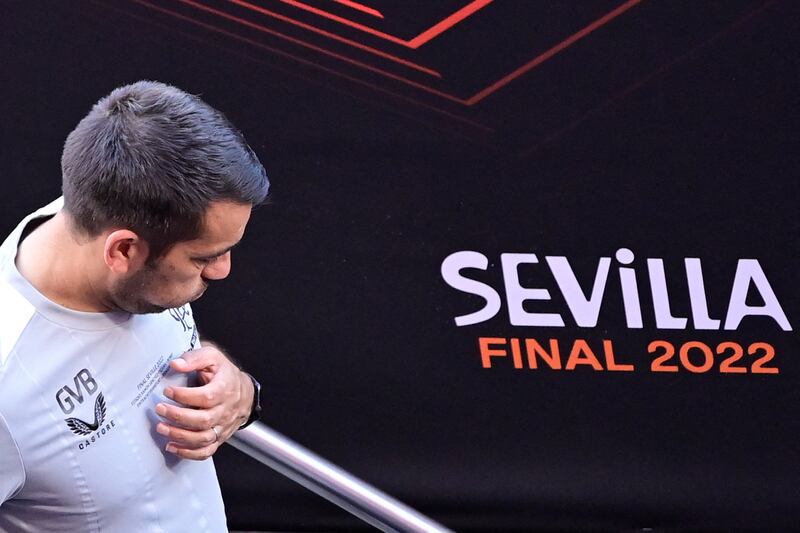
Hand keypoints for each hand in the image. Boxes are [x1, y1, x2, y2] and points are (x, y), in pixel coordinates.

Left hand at [154, 344, 254, 459]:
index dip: (185, 396)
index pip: (206, 397)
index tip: (167, 391)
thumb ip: (194, 358)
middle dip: (178, 416)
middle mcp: (225, 410)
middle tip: (160, 409)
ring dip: (180, 435)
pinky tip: (172, 446)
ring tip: (161, 428)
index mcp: (225, 389)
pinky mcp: (218, 437)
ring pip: (203, 438)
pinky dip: (188, 453)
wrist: (244, 392)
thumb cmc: (225, 374)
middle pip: (203, 420)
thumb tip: (175, 364)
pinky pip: (206, 451)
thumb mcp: (213, 358)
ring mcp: (222, 426)